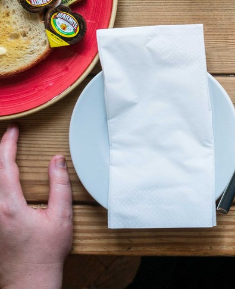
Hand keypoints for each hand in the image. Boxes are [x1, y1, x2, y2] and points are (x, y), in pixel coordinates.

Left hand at [0, 126, 71, 288]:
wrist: (29, 282)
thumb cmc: (46, 254)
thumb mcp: (60, 217)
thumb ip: (59, 185)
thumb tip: (57, 161)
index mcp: (10, 207)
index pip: (5, 167)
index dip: (8, 145)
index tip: (13, 130)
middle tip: (7, 136)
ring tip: (4, 152)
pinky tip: (3, 178)